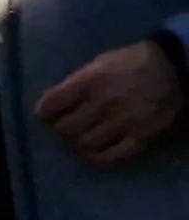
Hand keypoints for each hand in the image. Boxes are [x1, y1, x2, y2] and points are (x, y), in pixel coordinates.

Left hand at [34, 39, 188, 166]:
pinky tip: (96, 151)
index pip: (50, 106)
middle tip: (66, 128)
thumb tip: (54, 104)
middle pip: (65, 129)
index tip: (47, 117)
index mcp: (90, 80)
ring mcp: (124, 122)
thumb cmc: (134, 62)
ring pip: (84, 145)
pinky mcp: (142, 138)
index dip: (45, 114)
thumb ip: (77, 83)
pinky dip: (98, 157)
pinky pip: (110, 157)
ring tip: (83, 138)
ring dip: (79, 144)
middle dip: (61, 130)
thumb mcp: (101, 63)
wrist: (178, 68)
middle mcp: (104, 102)